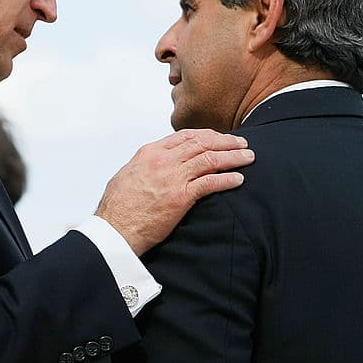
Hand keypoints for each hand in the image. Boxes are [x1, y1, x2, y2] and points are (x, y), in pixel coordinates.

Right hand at [95, 129, 253, 255]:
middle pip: (202, 143)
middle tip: (242, 143)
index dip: (207, 135)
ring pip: (210, 159)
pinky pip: (210, 183)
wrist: (114, 228)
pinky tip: (238, 179)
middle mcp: (163, 160)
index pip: (185, 135)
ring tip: (248, 157)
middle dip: (226, 142)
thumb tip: (156, 165)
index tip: (220, 138)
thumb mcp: (129, 175)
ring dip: (233, 157)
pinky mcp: (181, 197)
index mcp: (150, 152)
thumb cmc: (117, 207)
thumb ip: (146, 165)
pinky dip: (227, 179)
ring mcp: (173, 177)